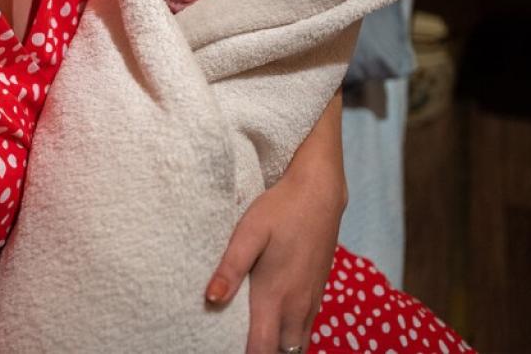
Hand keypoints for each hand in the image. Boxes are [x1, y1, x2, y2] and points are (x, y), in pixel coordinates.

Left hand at [205, 91, 347, 353]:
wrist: (320, 192)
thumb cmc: (280, 210)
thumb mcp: (249, 233)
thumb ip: (230, 268)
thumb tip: (211, 300)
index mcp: (275, 295)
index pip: (262, 348)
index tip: (224, 349)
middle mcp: (297, 305)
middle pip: (282, 353)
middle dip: (263, 353)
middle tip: (239, 344)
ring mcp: (311, 300)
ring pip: (298, 343)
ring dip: (279, 347)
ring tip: (257, 341)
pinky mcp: (318, 291)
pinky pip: (307, 328)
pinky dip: (292, 337)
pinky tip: (278, 327)